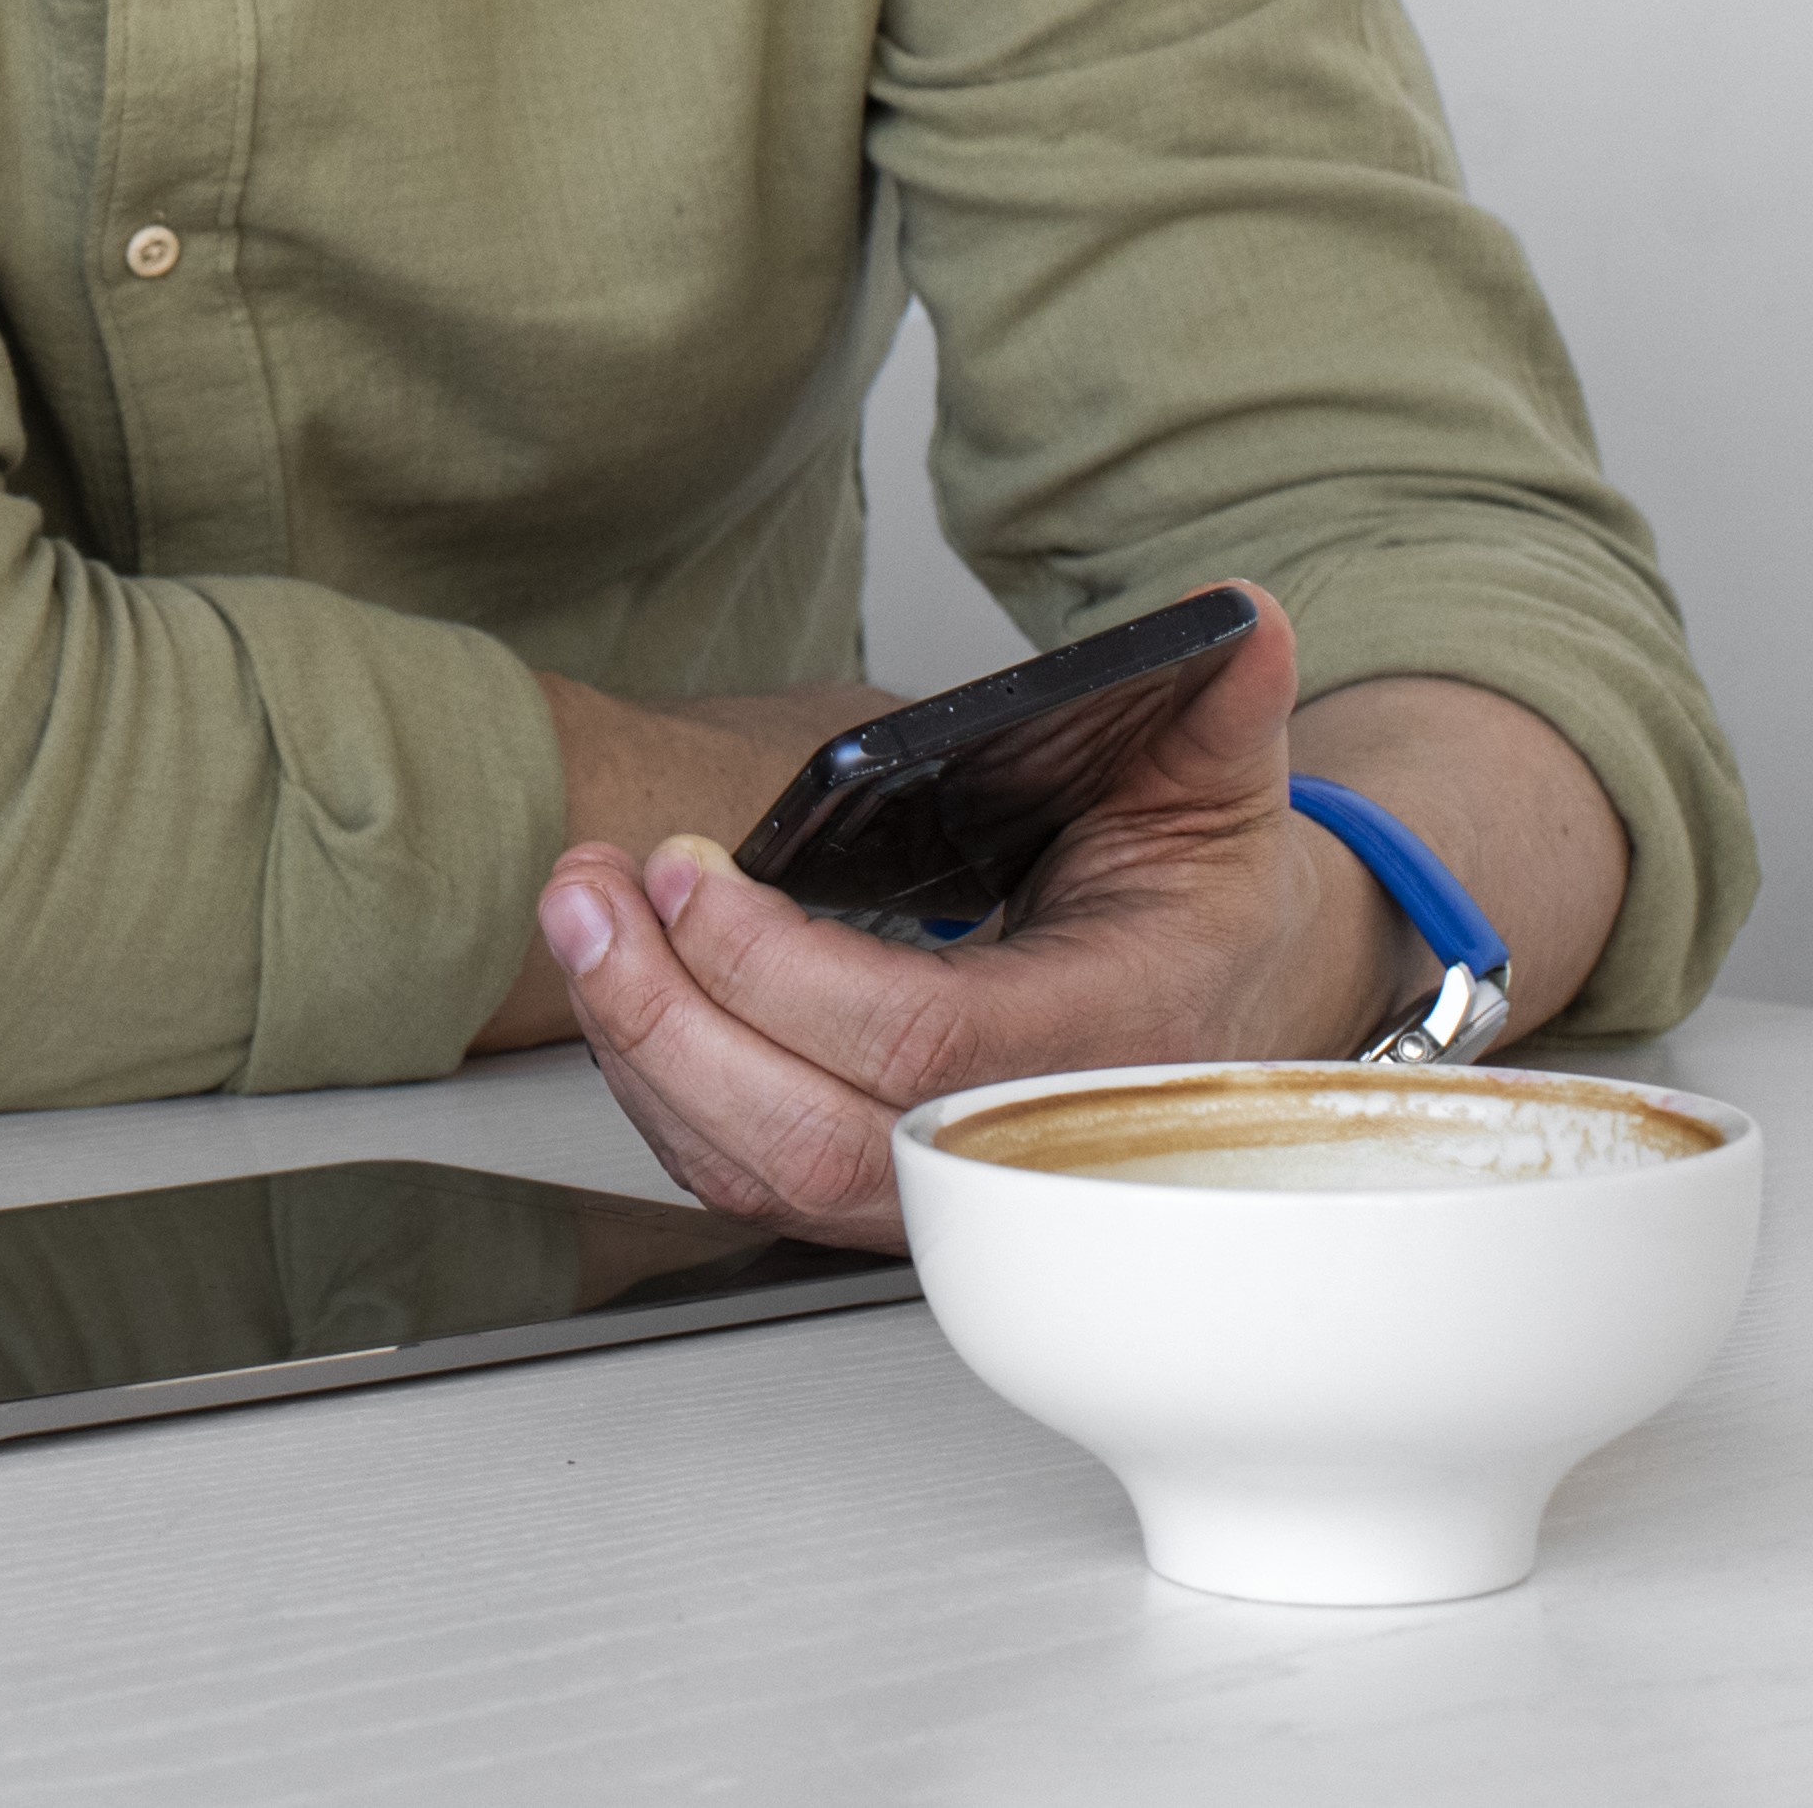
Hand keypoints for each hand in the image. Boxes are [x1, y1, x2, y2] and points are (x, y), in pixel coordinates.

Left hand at [534, 584, 1408, 1249]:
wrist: (1229, 1010)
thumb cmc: (1207, 905)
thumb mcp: (1221, 795)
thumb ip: (1219, 706)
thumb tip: (1231, 616)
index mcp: (1104, 1040)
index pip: (919, 1040)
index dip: (779, 966)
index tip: (691, 867)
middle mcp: (1018, 1142)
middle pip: (804, 1134)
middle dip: (662, 1012)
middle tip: (585, 891)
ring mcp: (944, 1187)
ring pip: (758, 1173)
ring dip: (637, 1047)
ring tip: (581, 917)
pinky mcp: (884, 1195)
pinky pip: (746, 1177)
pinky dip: (661, 1090)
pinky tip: (623, 988)